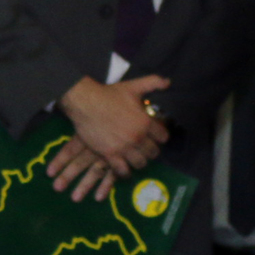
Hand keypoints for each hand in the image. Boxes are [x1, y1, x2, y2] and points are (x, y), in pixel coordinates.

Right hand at [54, 74, 170, 195]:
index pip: (163, 137)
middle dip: (151, 151)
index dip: (160, 137)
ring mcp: (123, 148)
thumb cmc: (109, 94)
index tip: (155, 137)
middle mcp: (137, 137)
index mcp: (146, 122)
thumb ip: (153, 82)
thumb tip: (168, 82)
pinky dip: (125, 172)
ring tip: (135, 159)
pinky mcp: (109, 154)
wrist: (85, 103)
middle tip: (145, 149)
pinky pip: (122, 170)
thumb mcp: (133, 86)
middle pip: (153, 153)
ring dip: (139, 162)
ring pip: (140, 163)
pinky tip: (124, 169)